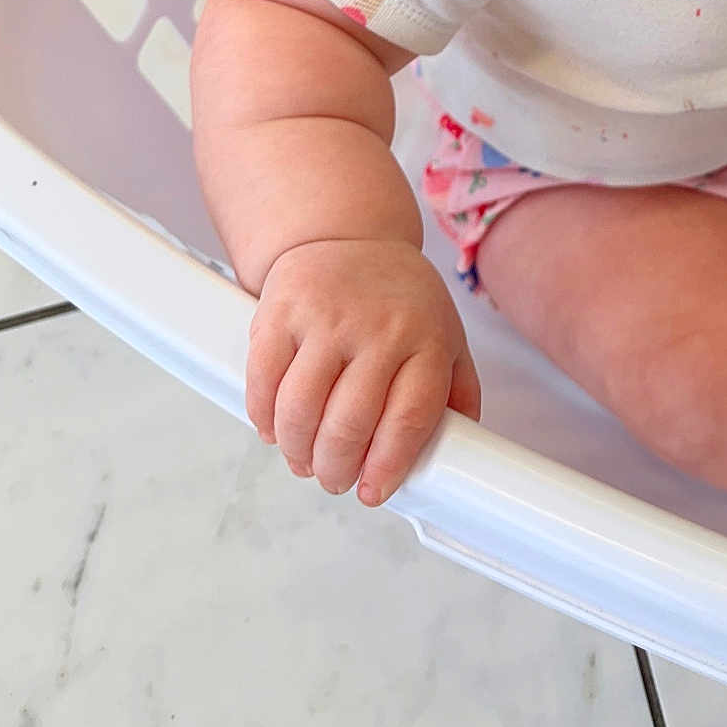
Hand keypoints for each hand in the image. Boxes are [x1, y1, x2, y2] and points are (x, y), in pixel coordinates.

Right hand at [247, 238, 480, 506]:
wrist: (348, 234)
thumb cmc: (398, 299)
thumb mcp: (445, 336)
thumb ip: (457, 393)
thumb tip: (462, 452)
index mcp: (426, 339)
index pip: (409, 418)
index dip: (386, 466)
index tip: (372, 492)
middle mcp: (379, 327)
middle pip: (350, 423)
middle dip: (336, 469)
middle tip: (333, 478)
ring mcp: (327, 317)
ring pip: (301, 410)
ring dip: (297, 451)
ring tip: (304, 459)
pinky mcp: (282, 311)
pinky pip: (264, 381)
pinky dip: (264, 417)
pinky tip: (275, 428)